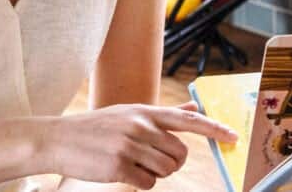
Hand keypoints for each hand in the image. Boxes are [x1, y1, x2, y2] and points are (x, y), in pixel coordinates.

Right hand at [43, 101, 236, 189]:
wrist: (57, 139)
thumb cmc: (97, 128)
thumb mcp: (130, 113)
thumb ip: (163, 114)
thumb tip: (194, 107)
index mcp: (145, 111)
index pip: (188, 119)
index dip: (214, 128)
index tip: (234, 136)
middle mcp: (141, 125)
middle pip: (181, 154)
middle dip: (172, 163)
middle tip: (151, 161)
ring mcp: (130, 146)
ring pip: (167, 170)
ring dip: (155, 173)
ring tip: (133, 164)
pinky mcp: (119, 166)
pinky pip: (148, 183)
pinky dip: (139, 182)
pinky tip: (122, 172)